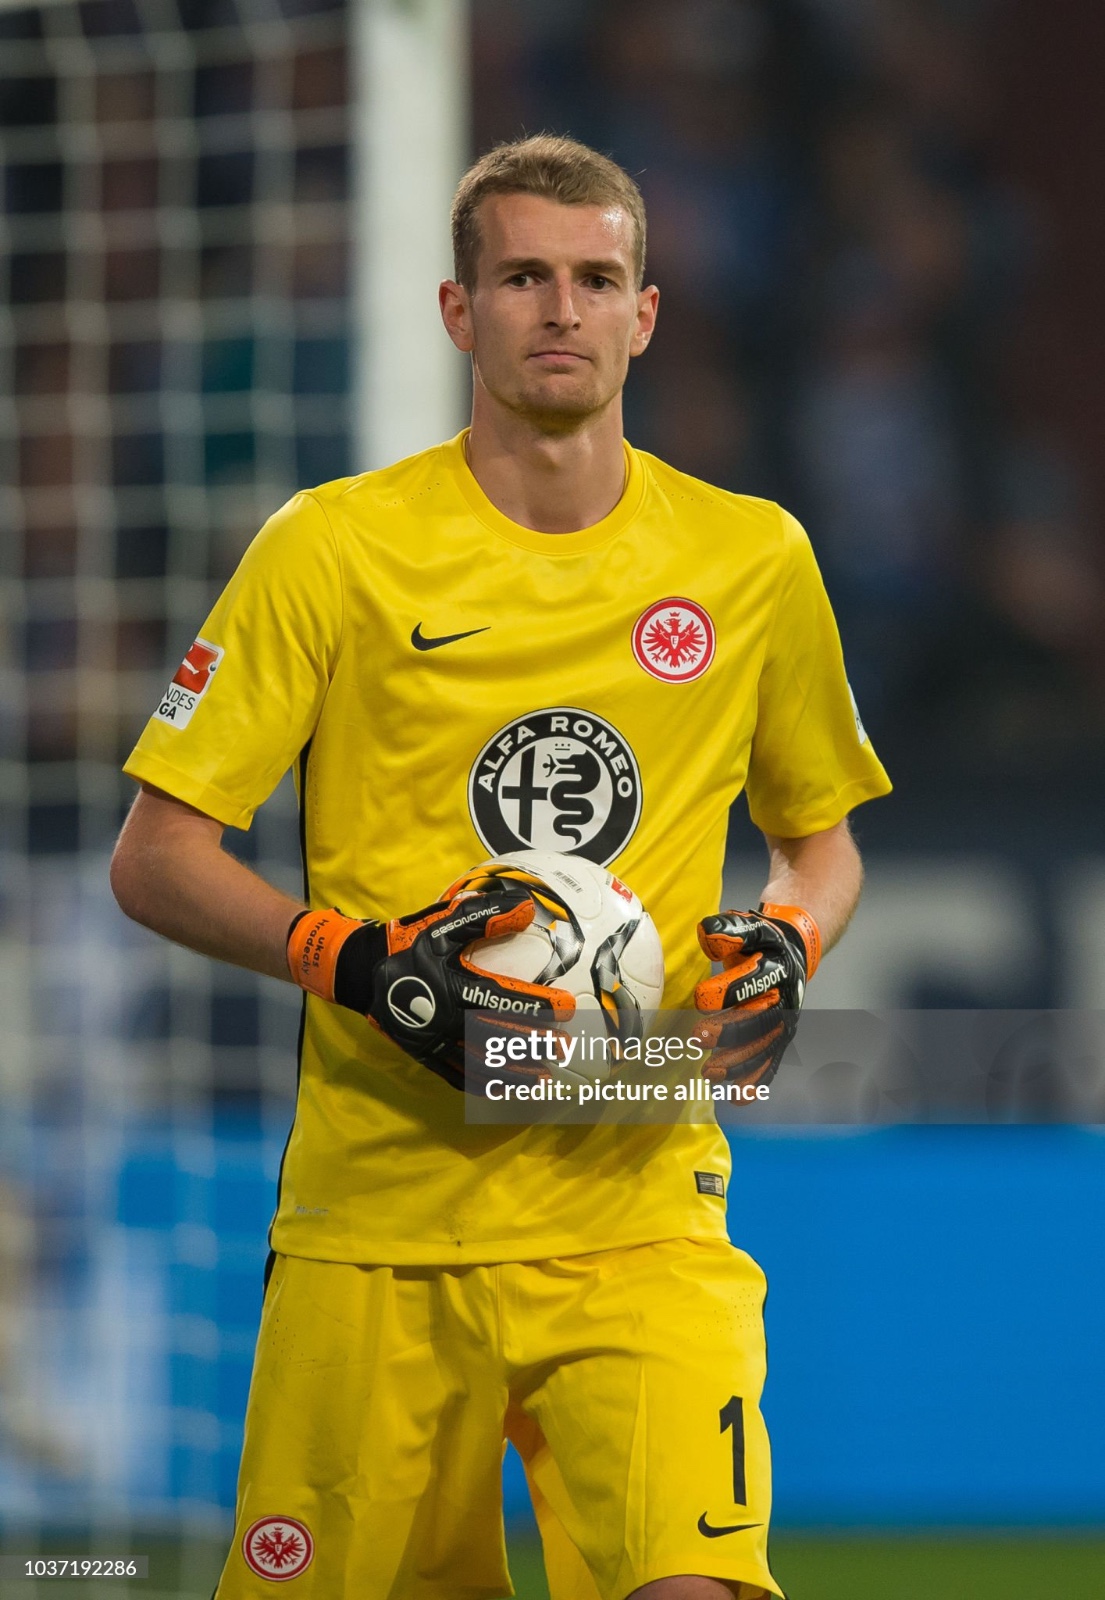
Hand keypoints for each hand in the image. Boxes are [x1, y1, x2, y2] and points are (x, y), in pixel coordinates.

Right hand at [287, 881, 574, 1091]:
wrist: (365, 970)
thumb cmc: (411, 943)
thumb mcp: (445, 923)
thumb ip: (485, 917)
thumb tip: (527, 908)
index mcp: (457, 987)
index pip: (507, 1000)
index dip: (539, 1005)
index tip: (566, 1009)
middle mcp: (449, 1020)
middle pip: (499, 1037)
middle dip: (534, 1044)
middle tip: (563, 1049)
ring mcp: (436, 1041)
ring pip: (481, 1063)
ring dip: (514, 1072)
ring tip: (542, 1077)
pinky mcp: (424, 1054)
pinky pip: (455, 1076)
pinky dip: (480, 1085)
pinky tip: (500, 1090)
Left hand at [692, 903, 820, 1087]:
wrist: (792, 949)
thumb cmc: (760, 941)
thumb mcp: (747, 927)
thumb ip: (728, 930)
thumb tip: (708, 935)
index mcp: (777, 967)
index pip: (754, 980)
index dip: (729, 990)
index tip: (700, 999)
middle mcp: (785, 997)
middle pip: (759, 1017)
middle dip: (729, 1030)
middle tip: (697, 1038)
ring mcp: (785, 1020)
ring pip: (764, 1046)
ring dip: (738, 1062)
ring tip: (708, 1073)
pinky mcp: (781, 1038)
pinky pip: (771, 1063)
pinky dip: (756, 1081)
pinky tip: (737, 1097)